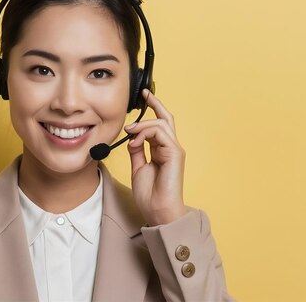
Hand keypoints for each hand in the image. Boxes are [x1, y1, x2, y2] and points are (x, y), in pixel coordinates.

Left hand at [125, 89, 186, 225]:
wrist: (158, 211)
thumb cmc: (150, 195)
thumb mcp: (138, 167)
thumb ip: (136, 151)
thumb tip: (132, 137)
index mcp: (162, 151)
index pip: (159, 125)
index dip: (153, 109)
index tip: (144, 97)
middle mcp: (170, 148)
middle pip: (165, 118)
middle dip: (155, 104)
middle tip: (143, 94)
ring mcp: (174, 150)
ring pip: (160, 124)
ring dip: (141, 125)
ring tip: (130, 133)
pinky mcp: (175, 153)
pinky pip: (160, 133)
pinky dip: (145, 133)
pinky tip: (135, 141)